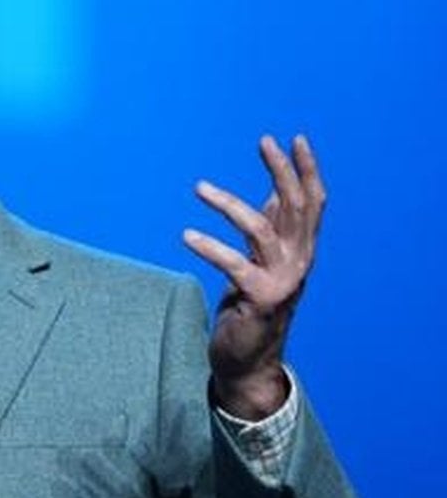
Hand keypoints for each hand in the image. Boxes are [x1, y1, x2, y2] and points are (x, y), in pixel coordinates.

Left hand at [183, 135, 325, 418]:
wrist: (248, 360)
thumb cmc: (251, 304)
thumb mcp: (264, 260)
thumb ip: (273, 228)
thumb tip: (276, 191)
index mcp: (299, 250)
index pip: (311, 202)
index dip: (306, 170)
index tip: (295, 138)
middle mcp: (298, 262)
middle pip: (297, 207)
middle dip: (282, 171)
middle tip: (264, 141)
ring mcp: (281, 281)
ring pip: (261, 230)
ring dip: (230, 204)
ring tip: (199, 187)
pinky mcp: (259, 299)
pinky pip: (233, 264)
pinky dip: (209, 247)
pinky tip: (186, 236)